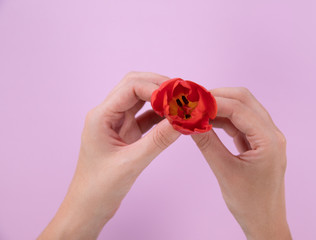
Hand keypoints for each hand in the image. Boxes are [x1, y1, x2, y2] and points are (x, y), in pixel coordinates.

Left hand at [38, 72, 180, 239]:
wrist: (88, 208)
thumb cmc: (100, 188)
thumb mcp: (131, 163)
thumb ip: (158, 140)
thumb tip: (183, 120)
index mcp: (101, 116)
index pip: (131, 87)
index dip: (156, 87)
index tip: (178, 96)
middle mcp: (108, 114)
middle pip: (135, 86)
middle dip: (159, 86)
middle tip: (183, 93)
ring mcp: (117, 123)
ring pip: (141, 99)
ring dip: (161, 98)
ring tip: (182, 102)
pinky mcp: (126, 133)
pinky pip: (145, 116)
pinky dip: (160, 115)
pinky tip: (174, 118)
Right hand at [191, 87, 291, 239]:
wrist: (264, 221)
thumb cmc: (250, 203)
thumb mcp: (225, 172)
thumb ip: (207, 144)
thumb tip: (189, 123)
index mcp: (269, 140)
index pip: (239, 109)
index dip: (214, 101)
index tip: (192, 100)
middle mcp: (271, 133)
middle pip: (244, 100)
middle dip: (218, 97)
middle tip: (193, 101)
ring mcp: (266, 137)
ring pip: (242, 109)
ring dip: (219, 107)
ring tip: (197, 111)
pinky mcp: (258, 142)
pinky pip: (240, 123)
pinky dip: (223, 120)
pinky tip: (207, 123)